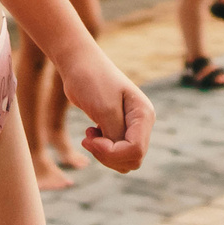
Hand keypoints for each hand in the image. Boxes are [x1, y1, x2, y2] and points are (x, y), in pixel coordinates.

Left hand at [57, 51, 154, 173]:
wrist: (79, 64)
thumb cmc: (91, 81)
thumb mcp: (104, 109)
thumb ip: (115, 135)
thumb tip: (121, 156)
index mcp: (144, 115)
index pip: (136, 150)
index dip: (112, 153)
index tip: (90, 139)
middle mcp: (142, 122)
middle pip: (132, 158)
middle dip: (108, 156)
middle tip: (88, 140)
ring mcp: (132, 126)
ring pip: (125, 160)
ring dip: (104, 154)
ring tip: (89, 136)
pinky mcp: (119, 128)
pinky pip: (116, 153)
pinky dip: (101, 150)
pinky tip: (91, 132)